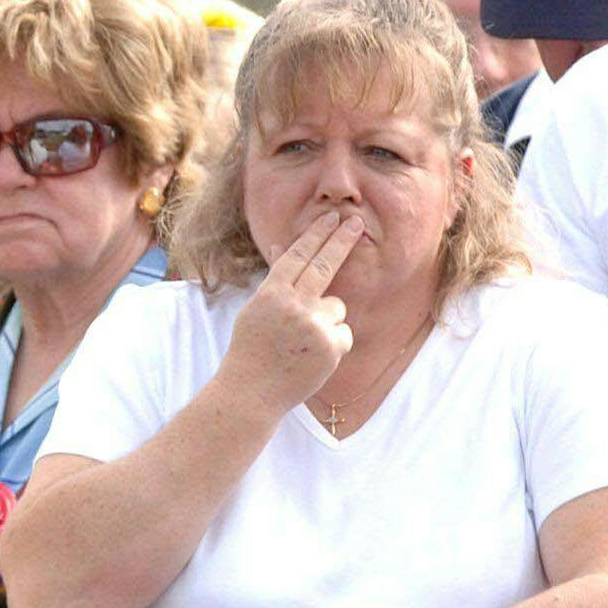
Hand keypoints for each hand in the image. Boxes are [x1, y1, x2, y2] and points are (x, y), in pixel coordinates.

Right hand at [222, 211, 361, 411]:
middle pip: (324, 266)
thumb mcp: (256, 309)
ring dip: (327, 319)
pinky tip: (311, 356)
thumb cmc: (252, 348)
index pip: (298, 256)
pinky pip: (344, 333)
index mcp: (271, 294)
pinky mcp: (331, 347)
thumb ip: (276, 279)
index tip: (331, 217)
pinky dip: (333, 343)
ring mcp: (313, 326)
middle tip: (356, 222)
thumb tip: (282, 246)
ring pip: (337, 307)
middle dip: (341, 241)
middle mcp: (293, 305)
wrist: (252, 390)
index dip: (316, 235)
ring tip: (303, 341)